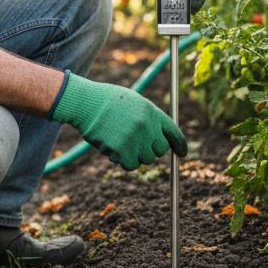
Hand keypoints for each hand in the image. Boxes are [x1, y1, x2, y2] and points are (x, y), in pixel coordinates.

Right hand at [48, 72, 186, 169]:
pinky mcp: (122, 150)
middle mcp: (148, 126)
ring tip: (118, 139)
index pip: (174, 132)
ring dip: (133, 154)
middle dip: (149, 150)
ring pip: (144, 159)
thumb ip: (150, 119)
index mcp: (152, 112)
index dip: (179, 145)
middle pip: (160, 150)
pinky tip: (111, 147)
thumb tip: (162, 140)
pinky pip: (130, 165)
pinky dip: (122, 160)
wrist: (85, 103)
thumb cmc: (107, 101)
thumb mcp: (134, 103)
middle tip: (134, 143)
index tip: (181, 153)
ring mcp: (136, 138)